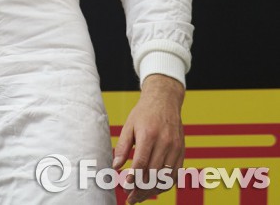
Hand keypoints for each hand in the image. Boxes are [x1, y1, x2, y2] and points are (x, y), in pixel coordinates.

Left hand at [112, 74, 184, 202]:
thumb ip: (122, 146)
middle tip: (130, 198)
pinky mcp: (182, 152)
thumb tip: (115, 166)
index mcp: (149, 134)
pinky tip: (154, 189)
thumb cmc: (144, 113)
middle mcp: (165, 142)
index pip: (142, 162)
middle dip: (141, 189)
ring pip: (165, 177)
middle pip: (153, 173)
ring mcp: (175, 148)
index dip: (133, 178)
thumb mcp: (129, 125)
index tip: (125, 187)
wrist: (164, 100)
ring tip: (140, 197)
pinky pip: (175, 175)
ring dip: (152, 191)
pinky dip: (165, 185)